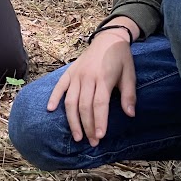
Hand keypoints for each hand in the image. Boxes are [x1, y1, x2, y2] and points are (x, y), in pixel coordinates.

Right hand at [46, 26, 137, 146]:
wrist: (109, 37)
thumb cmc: (121, 58)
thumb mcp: (130, 74)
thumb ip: (129, 95)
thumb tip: (130, 114)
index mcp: (103, 78)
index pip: (99, 104)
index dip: (99, 121)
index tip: (100, 136)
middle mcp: (87, 77)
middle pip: (84, 106)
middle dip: (87, 126)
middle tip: (92, 142)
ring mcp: (76, 75)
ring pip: (71, 101)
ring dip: (72, 120)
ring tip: (77, 136)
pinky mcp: (69, 72)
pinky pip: (59, 86)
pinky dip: (54, 98)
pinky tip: (50, 110)